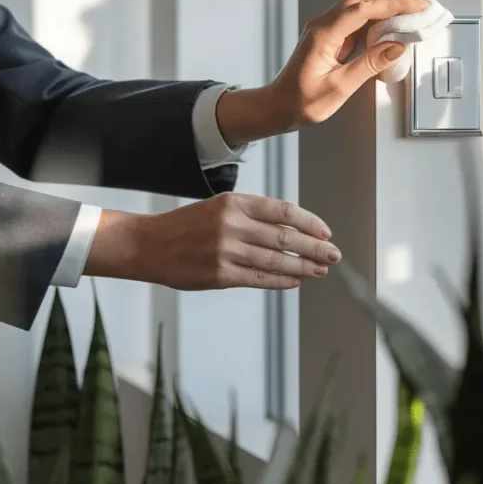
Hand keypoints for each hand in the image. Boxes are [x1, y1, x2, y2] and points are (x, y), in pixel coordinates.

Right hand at [84, 193, 340, 289]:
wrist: (148, 245)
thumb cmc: (187, 226)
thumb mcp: (220, 206)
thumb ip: (253, 215)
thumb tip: (292, 229)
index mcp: (235, 202)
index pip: (284, 212)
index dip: (310, 223)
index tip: (326, 233)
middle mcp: (233, 224)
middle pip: (286, 237)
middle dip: (315, 248)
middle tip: (334, 255)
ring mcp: (226, 250)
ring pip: (276, 260)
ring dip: (303, 267)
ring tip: (321, 270)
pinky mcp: (220, 274)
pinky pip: (259, 278)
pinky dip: (281, 280)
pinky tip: (296, 281)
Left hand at [215, 0, 427, 143]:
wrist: (277, 107)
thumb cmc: (299, 102)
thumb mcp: (338, 88)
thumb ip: (368, 65)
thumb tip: (395, 47)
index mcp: (323, 34)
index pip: (363, 8)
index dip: (393, 4)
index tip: (416, 5)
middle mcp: (323, 25)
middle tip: (420, 4)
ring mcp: (326, 29)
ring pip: (360, 5)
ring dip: (386, 4)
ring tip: (412, 11)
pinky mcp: (331, 37)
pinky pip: (357, 19)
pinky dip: (378, 18)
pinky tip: (392, 24)